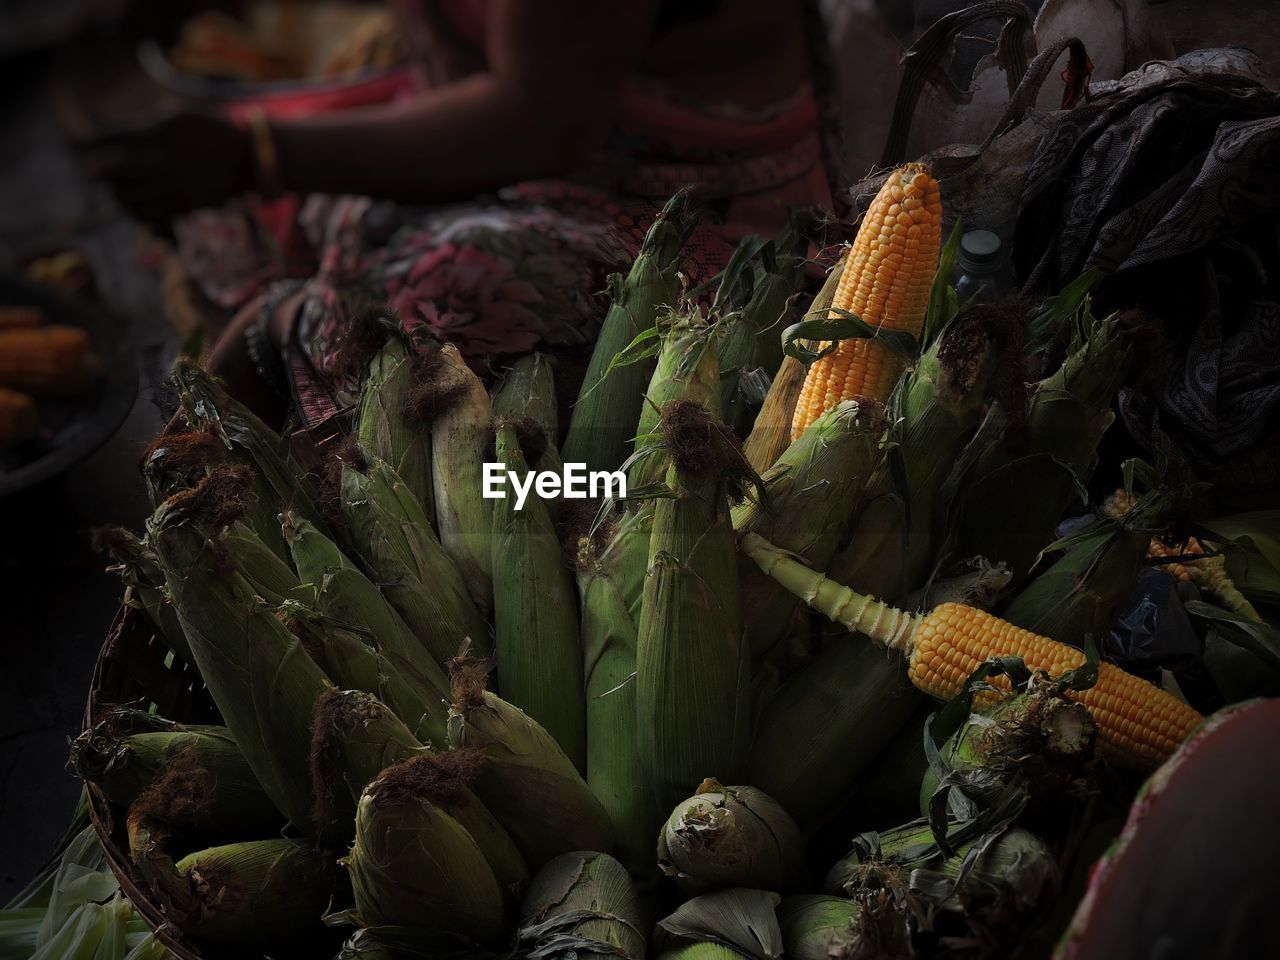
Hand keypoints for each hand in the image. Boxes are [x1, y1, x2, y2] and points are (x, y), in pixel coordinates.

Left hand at [79, 109, 253, 226]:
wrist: (251, 158)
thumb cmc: (213, 129)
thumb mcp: (177, 114)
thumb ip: (142, 122)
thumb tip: (107, 128)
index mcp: (155, 135)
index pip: (106, 140)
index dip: (90, 142)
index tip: (84, 143)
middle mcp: (159, 164)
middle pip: (109, 172)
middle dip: (97, 170)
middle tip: (94, 169)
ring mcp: (170, 188)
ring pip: (125, 197)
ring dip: (116, 192)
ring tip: (120, 187)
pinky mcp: (182, 207)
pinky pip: (147, 217)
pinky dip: (137, 211)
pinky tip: (140, 204)